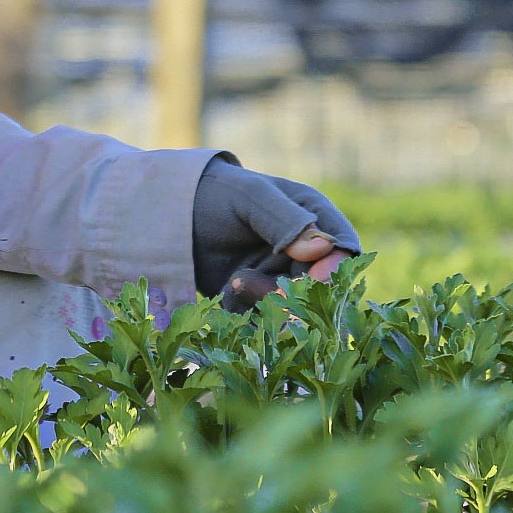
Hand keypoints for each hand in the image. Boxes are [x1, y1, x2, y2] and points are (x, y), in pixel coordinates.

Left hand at [191, 159, 361, 309]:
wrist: (169, 213)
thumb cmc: (215, 194)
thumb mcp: (250, 198)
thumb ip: (285, 219)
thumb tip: (323, 247)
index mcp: (314, 217)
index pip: (343, 250)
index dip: (335, 269)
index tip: (314, 278)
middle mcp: (304, 251)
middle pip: (321, 289)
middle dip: (296, 294)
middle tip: (267, 291)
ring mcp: (280, 277)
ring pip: (293, 309)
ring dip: (267, 303)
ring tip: (237, 280)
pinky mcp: (256, 300)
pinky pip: (262, 319)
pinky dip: (246, 310)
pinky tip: (227, 288)